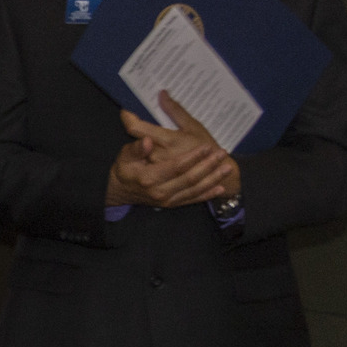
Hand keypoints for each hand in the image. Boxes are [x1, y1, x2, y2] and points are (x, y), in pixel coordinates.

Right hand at [105, 96, 239, 211]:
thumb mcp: (124, 156)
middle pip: (189, 178)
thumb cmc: (124, 169)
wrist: (119, 191)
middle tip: (222, 153)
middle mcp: (160, 191)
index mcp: (149, 178)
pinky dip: (207, 194)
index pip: (176, 166)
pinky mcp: (172, 204)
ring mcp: (167, 200)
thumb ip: (137, 148)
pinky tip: (219, 187)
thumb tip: (148, 141)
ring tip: (227, 167)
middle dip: (208, 165)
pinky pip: (192, 199)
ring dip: (213, 179)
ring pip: (194, 189)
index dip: (193, 157)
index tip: (207, 146)